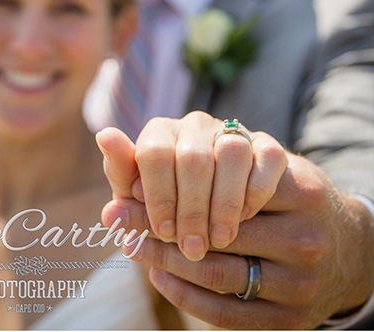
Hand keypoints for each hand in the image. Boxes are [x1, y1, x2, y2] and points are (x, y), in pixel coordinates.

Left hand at [96, 111, 287, 260]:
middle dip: (192, 208)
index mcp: (160, 132)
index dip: (159, 194)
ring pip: (232, 154)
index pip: (155, 152)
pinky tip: (247, 216)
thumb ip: (125, 187)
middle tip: (193, 247)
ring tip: (221, 238)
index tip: (163, 232)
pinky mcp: (267, 146)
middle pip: (194, 157)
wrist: (217, 206)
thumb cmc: (169, 207)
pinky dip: (256, 189)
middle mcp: (196, 125)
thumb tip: (105, 161)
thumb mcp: (141, 203)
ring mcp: (234, 132)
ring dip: (225, 202)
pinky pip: (267, 157)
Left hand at [105, 155, 373, 328]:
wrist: (351, 252)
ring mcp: (301, 282)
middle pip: (219, 234)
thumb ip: (212, 153)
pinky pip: (225, 312)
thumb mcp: (271, 166)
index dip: (174, 188)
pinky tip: (161, 277)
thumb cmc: (293, 201)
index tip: (132, 186)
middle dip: (159, 225)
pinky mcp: (291, 320)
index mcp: (303, 190)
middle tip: (117, 217)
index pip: (228, 187)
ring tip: (133, 245)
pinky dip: (184, 295)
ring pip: (218, 275)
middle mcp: (308, 237)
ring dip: (165, 262)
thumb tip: (112, 138)